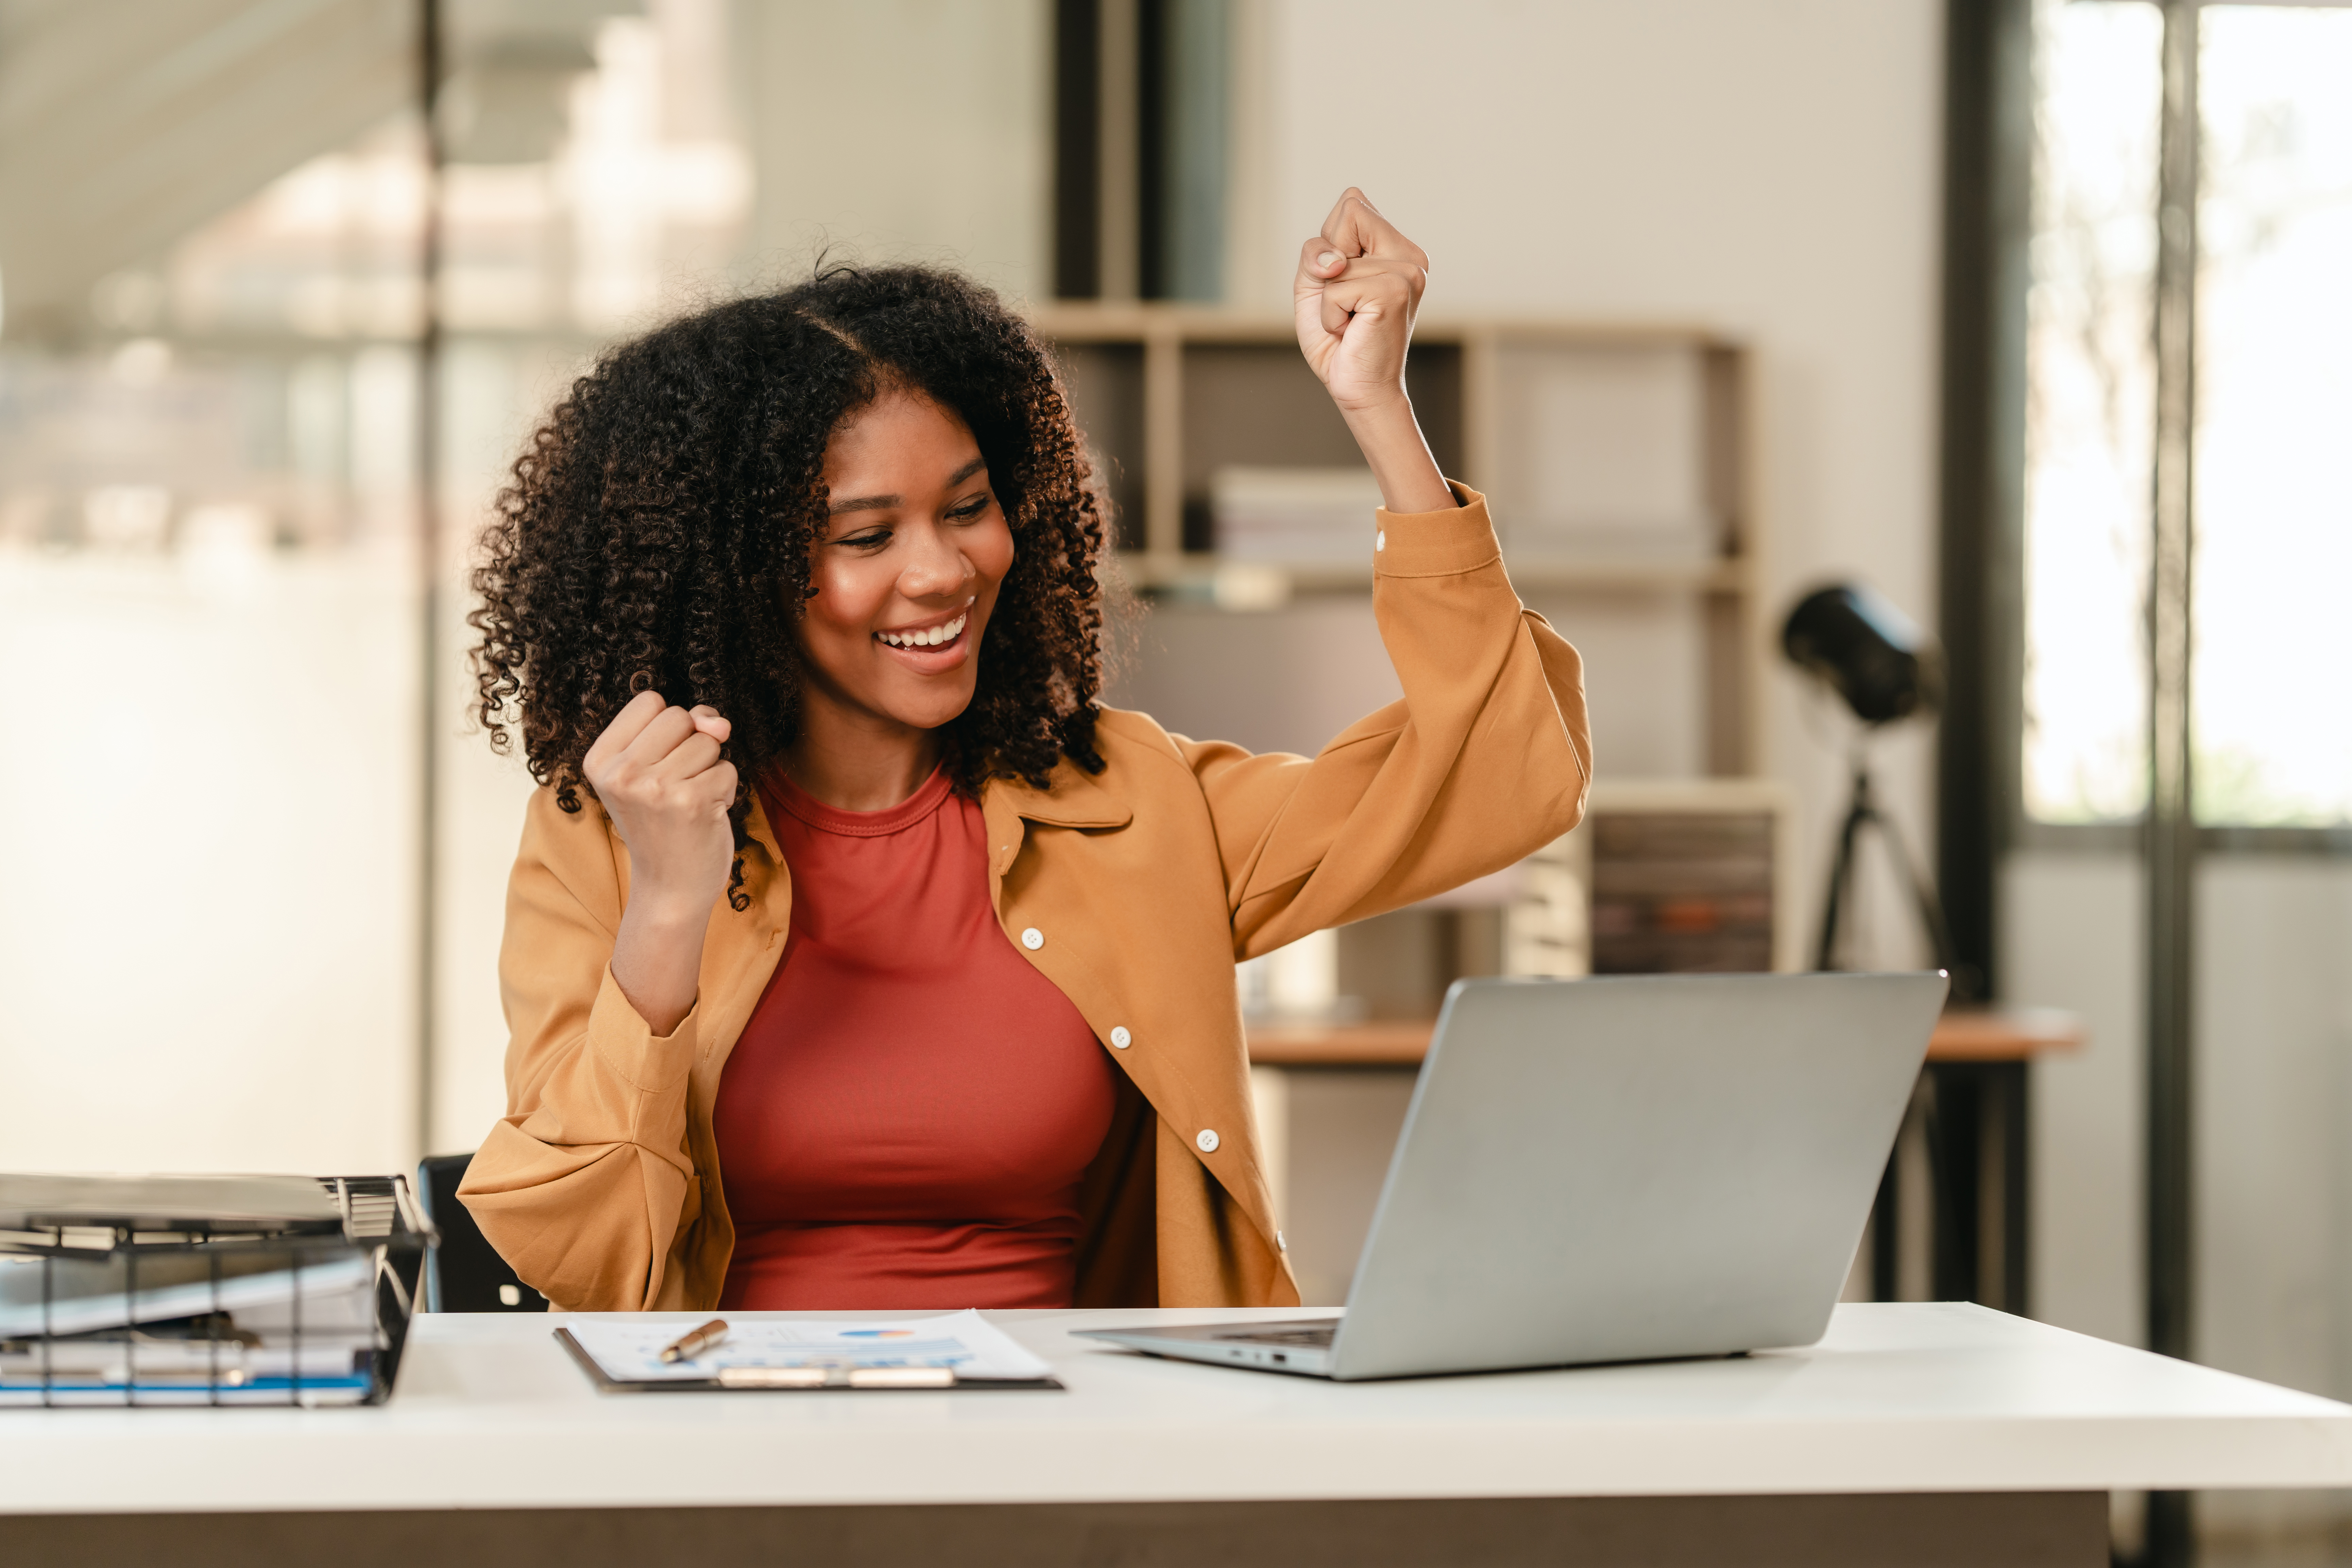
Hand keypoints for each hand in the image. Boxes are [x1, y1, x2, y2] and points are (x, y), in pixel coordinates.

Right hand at [582, 690, 737, 923]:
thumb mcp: (655, 769)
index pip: (650, 701)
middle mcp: (621, 773)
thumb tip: (719, 723)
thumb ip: (684, 727)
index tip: (657, 763)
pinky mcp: (691, 802)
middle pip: (680, 716)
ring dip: (710, 770)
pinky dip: (725, 790)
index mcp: (600, 760)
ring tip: (689, 802)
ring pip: (708, 742)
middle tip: (676, 787)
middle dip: (691, 746)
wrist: (670, 888)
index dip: (668, 728)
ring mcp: (655, 788)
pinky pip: (727, 769)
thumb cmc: (664, 825)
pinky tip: (704, 815)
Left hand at [1293, 188, 1454, 513]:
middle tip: (1347, 302)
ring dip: (1327, 298)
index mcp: (1396, 248)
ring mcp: (1407, 273)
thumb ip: (1316, 252)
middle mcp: (1410, 257)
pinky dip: (1330, 316)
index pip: (1352, 204)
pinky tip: (1352, 331)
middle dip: (1328, 263)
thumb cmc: (1337, 339)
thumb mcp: (1314, 285)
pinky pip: (1334, 290)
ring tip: (1351, 321)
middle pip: (1348, 213)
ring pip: (1335, 260)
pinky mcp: (1394, 292)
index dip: (1331, 241)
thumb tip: (1336, 261)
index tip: (1343, 280)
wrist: (1357, 388)